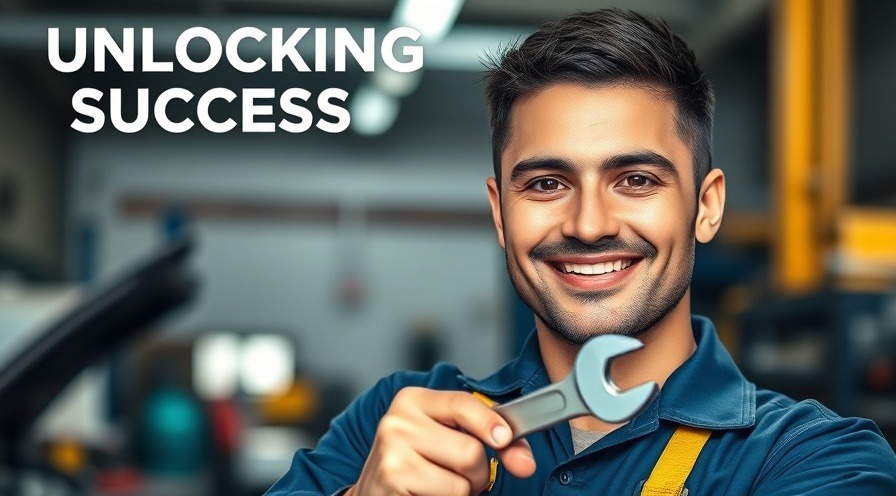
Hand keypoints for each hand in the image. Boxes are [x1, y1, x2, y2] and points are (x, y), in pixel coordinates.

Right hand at [345, 387, 535, 495]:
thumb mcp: (444, 435)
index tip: (505, 439)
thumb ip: (485, 436)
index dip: (491, 423)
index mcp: (412, 401)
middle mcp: (397, 423)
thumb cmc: (415, 462)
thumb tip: (523, 460)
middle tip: (456, 473)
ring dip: (462, 493)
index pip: (463, 404)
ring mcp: (392, 456)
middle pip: (470, 451)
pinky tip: (425, 494)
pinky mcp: (393, 484)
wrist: (372, 492)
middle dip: (476, 472)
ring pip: (462, 484)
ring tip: (438, 485)